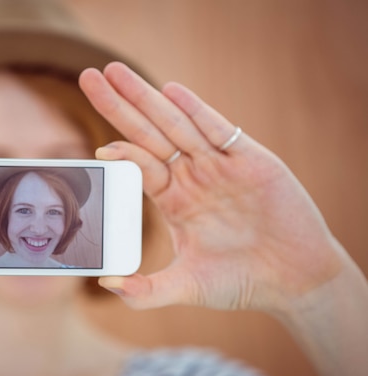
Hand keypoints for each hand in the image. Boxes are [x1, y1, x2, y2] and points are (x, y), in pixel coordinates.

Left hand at [79, 62, 344, 312]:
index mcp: (175, 199)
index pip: (140, 165)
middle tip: (91, 77)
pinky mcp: (250, 161)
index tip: (98, 150)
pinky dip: (197, 110)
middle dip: (120, 105)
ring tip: (117, 72)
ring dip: (148, 98)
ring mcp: (219, 165)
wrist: (295, 280)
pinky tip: (172, 91)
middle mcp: (193, 175)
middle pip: (149, 133)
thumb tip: (105, 284)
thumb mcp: (187, 286)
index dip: (120, 153)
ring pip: (177, 124)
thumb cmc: (241, 282)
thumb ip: (146, 292)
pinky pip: (219, 130)